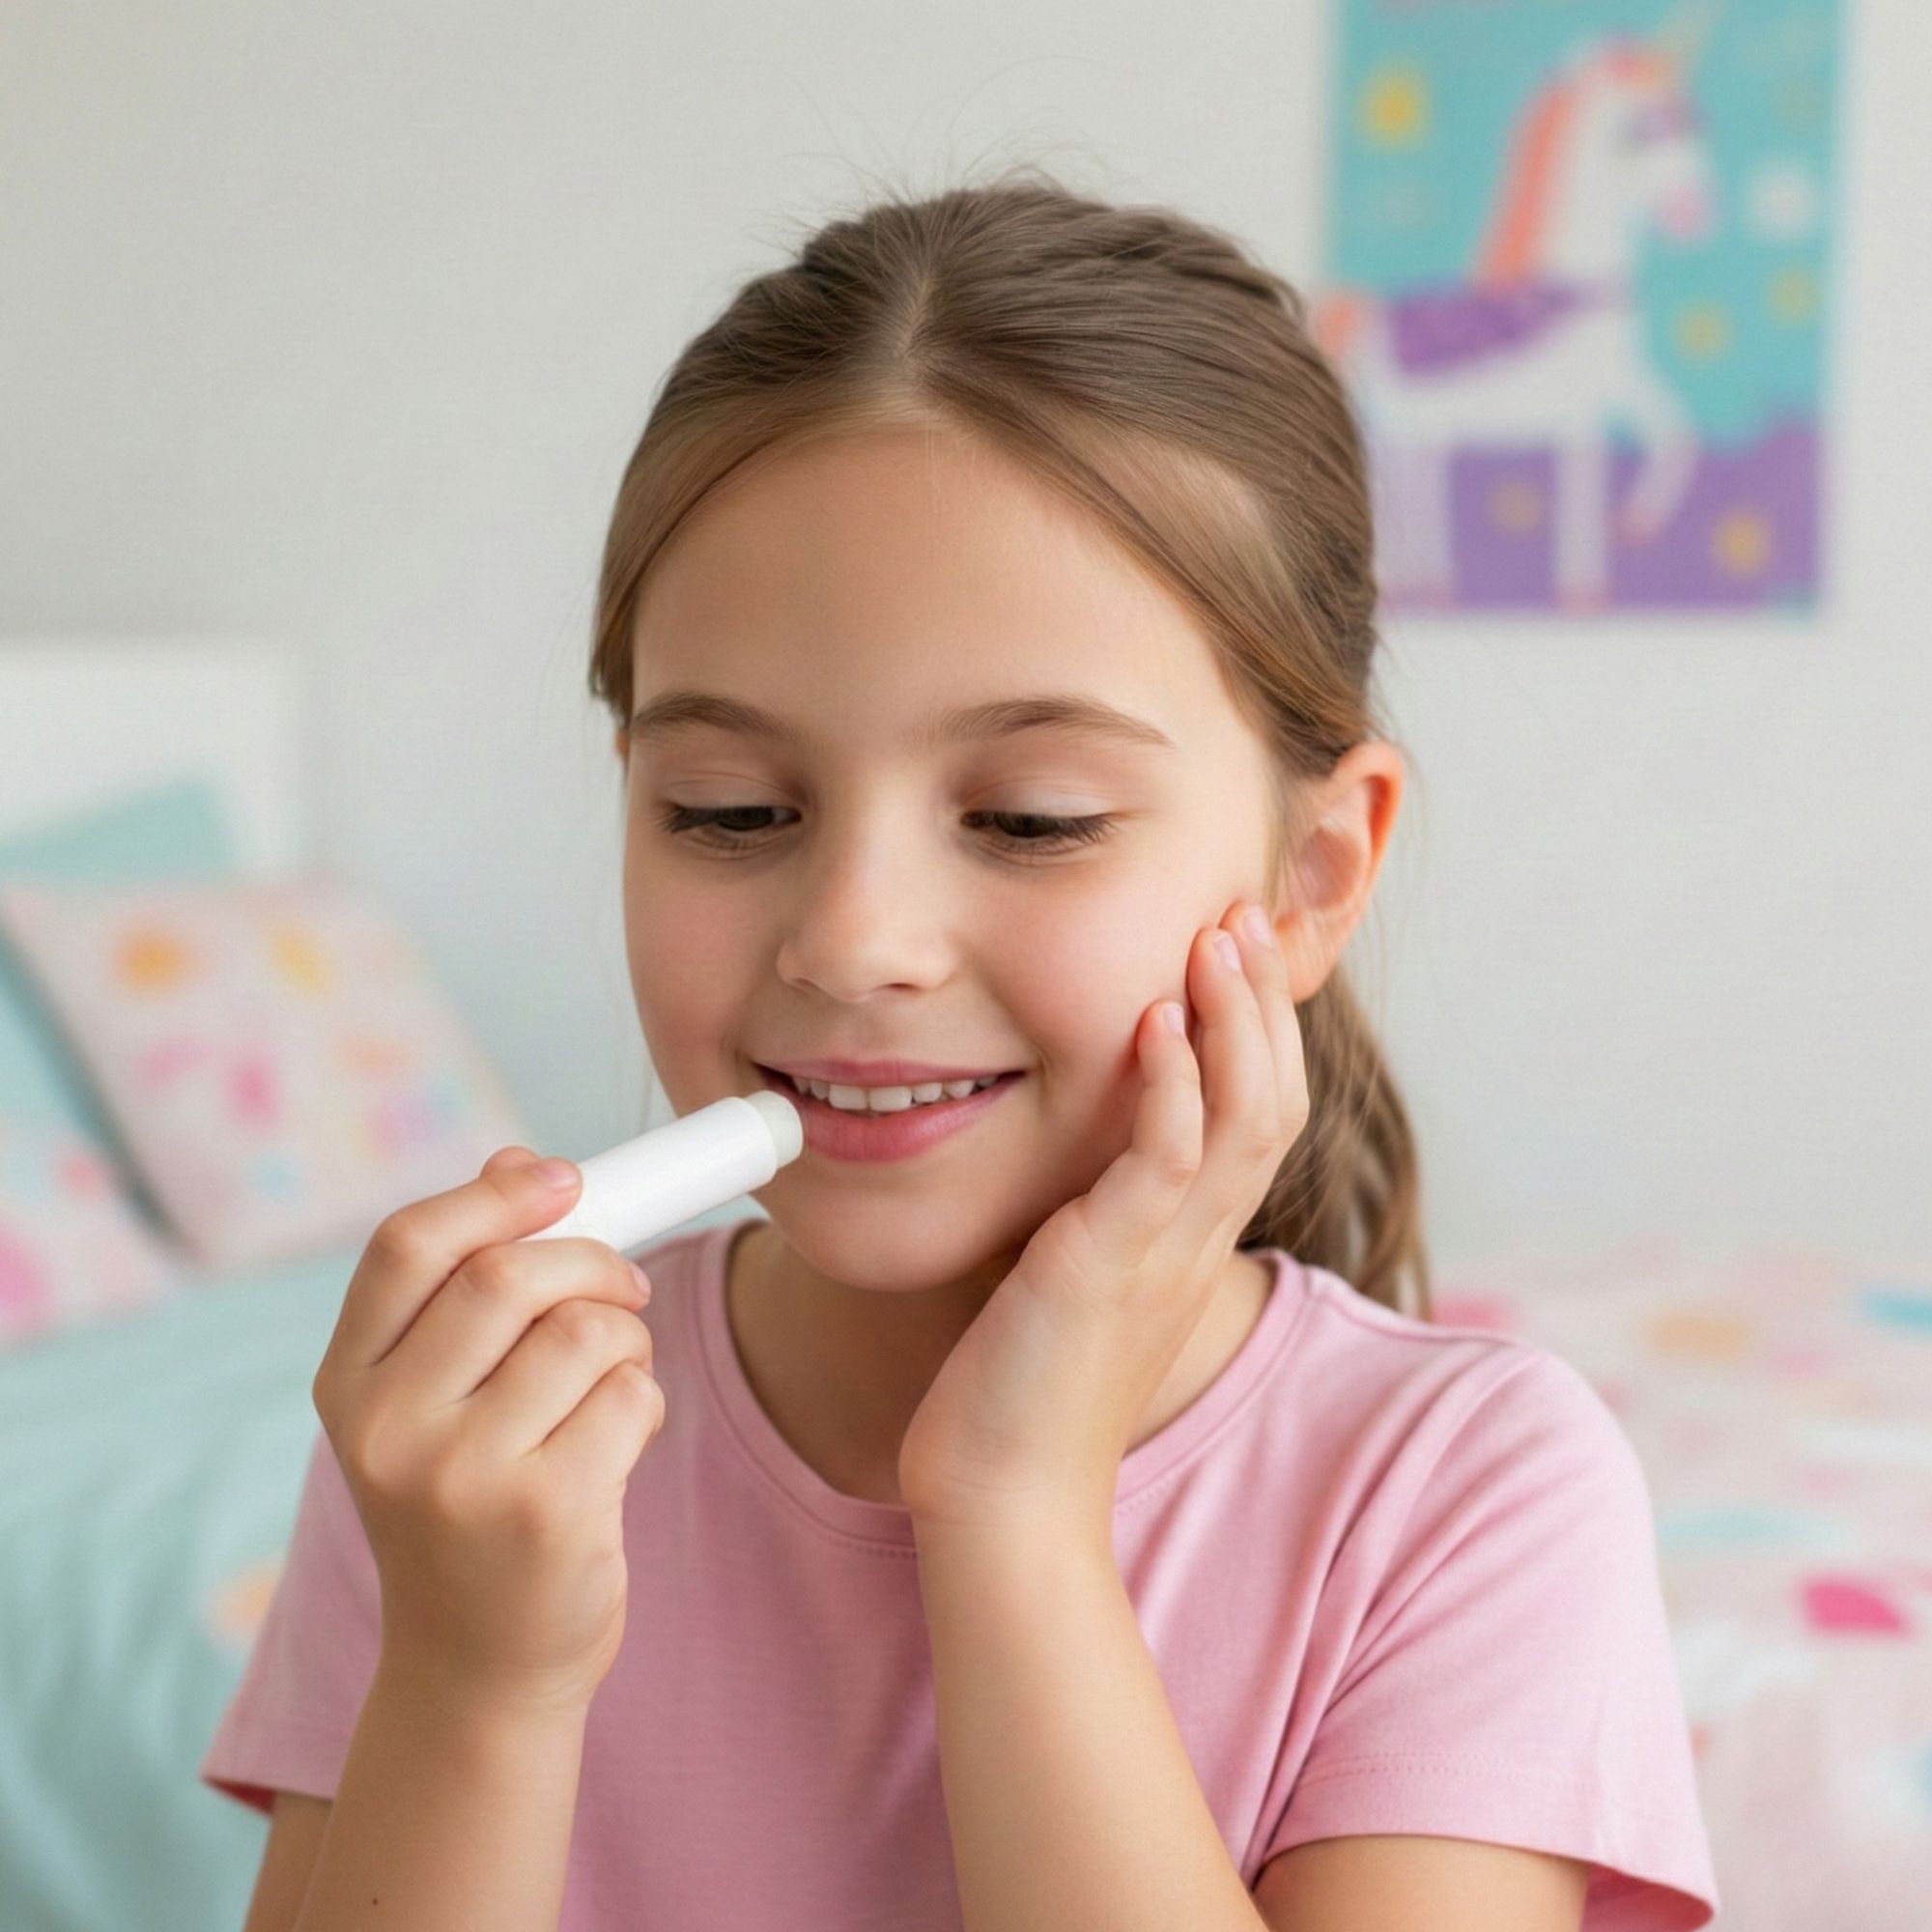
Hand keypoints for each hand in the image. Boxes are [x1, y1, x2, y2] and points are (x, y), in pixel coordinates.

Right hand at [311, 1146, 665, 1717]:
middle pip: (507, 1276)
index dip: (494, 1196)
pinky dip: (646, 1400)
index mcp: (348, 1385)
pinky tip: (621, 1443)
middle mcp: (389, 1430)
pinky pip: (631, 1396)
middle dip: (591, 1261)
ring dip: (627, 1336)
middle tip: (625, 1286)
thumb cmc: (468, 1507)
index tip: (565, 1178)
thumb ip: (466, 1285)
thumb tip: (522, 1160)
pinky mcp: (546, 1514)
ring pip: (584, 1332)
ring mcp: (462, 1478)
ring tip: (616, 1379)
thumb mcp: (436, 1400)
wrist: (478, 1671)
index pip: (406, 1245)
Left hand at [896, 899, 1308, 1539]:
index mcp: (1192, 1237)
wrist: (1005, 1494)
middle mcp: (1197, 1239)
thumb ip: (1090, 1209)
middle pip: (1272, 1097)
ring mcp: (1165, 1253)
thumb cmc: (1023, 1387)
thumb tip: (1065, 1144)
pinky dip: (1170, 1085)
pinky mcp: (1112, 1267)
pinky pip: (1166, 1161)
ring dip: (1235, 1020)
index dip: (1259, 1028)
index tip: (1235, 948)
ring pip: (1240, 1116)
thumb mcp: (1073, 1276)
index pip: (1256, 1111)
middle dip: (1265, 1001)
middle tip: (1246, 913)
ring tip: (1221, 935)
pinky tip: (1156, 1019)